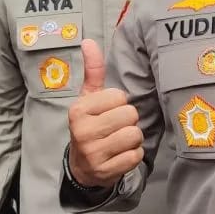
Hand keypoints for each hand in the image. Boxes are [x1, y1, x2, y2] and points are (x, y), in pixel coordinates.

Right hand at [67, 39, 142, 188]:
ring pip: (135, 135)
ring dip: (133, 138)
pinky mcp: (106, 172)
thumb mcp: (89, 97)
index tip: (107, 111)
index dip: (119, 103)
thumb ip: (93, 70)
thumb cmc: (90, 123)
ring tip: (118, 140)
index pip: (120, 97)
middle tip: (115, 127)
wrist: (81, 165)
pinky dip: (133, 155)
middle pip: (130, 115)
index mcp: (78, 110)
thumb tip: (88, 41)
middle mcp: (82, 132)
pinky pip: (136, 156)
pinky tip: (120, 155)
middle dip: (128, 120)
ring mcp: (93, 154)